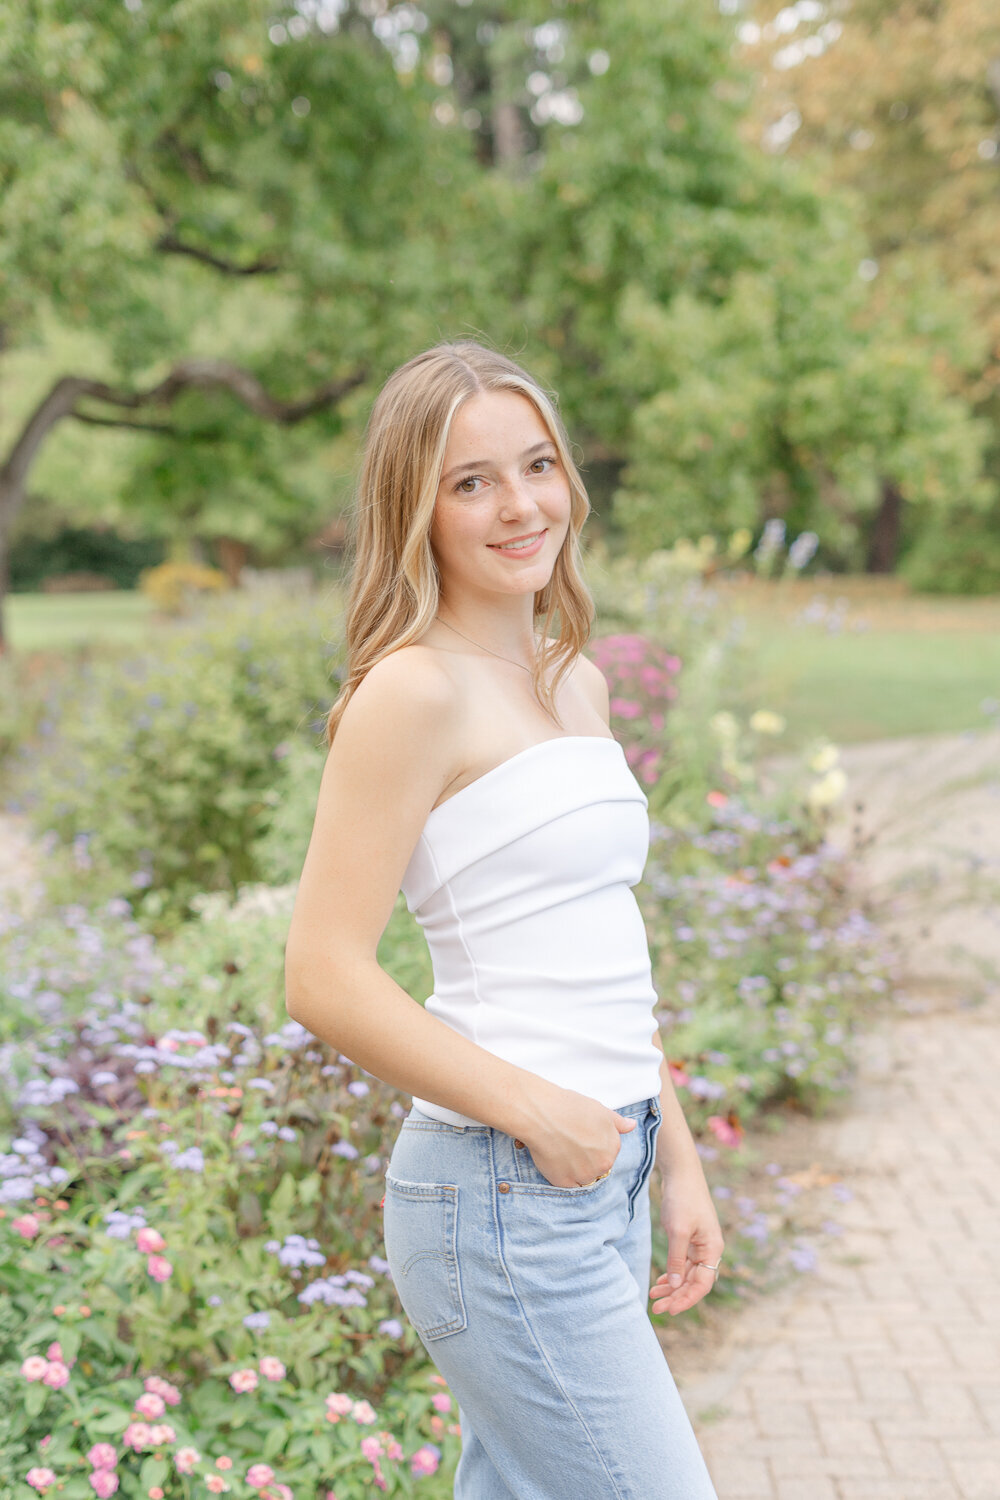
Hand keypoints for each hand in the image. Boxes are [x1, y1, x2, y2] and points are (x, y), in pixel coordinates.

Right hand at [517, 1082, 636, 1187]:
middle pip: (598, 1168)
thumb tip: (632, 1126)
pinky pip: (568, 1185)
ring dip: (575, 1169)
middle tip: (570, 1143)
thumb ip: (618, 1122)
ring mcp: (584, 1175)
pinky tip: (555, 1159)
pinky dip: (562, 1175)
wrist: (542, 1113)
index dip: (594, 1145)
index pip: (608, 1153)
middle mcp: (603, 1164)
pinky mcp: (565, 1182)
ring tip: (561, 1149)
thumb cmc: (569, 1107)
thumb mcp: (599, 1109)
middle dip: (587, 1159)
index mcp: (613, 1146)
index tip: (581, 1137)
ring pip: (584, 1178)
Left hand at [649, 1162, 723, 1316]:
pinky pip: (683, 1264)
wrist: (681, 1173)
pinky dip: (672, 1274)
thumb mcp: (678, 1231)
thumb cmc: (682, 1199)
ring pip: (687, 1274)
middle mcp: (709, 1250)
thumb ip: (677, 1260)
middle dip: (676, 1297)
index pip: (702, 1284)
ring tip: (654, 1297)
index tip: (670, 1310)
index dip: (687, 1299)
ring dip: (672, 1287)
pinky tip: (660, 1283)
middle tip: (656, 1309)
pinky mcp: (689, 1239)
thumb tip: (676, 1287)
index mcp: (712, 1249)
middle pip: (695, 1282)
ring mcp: (700, 1245)